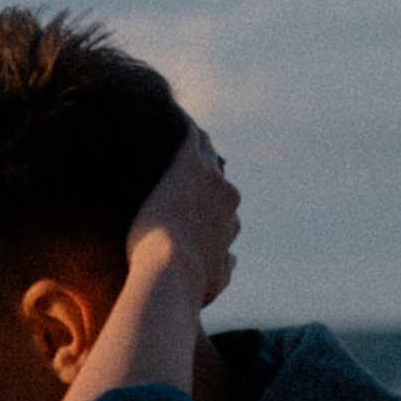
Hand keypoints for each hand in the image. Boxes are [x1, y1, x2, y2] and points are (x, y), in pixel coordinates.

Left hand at [129, 127, 240, 307]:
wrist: (170, 270)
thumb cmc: (188, 283)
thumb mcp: (214, 283)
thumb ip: (225, 267)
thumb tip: (231, 258)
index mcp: (230, 223)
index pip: (221, 203)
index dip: (204, 200)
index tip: (186, 199)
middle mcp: (227, 198)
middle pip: (215, 177)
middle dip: (200, 173)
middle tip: (175, 169)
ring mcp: (209, 179)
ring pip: (205, 151)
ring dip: (194, 146)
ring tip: (174, 138)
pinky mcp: (188, 164)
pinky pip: (191, 136)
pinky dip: (184, 128)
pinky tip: (168, 116)